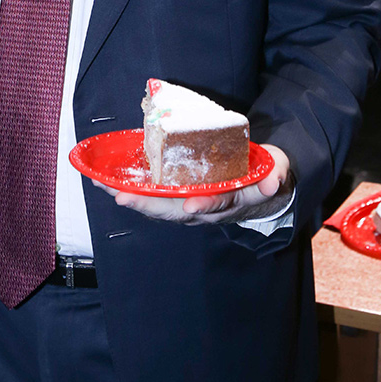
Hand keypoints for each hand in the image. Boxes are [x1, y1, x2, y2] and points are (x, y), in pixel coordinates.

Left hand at [93, 143, 292, 224]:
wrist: (258, 183)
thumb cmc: (264, 173)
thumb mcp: (275, 170)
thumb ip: (275, 174)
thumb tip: (273, 181)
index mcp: (230, 200)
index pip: (216, 203)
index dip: (205, 204)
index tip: (191, 206)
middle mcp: (205, 206)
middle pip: (174, 211)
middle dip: (148, 205)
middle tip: (123, 197)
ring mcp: (189, 202)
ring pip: (158, 205)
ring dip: (132, 197)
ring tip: (104, 186)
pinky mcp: (177, 195)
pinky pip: (151, 196)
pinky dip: (130, 189)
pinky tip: (107, 181)